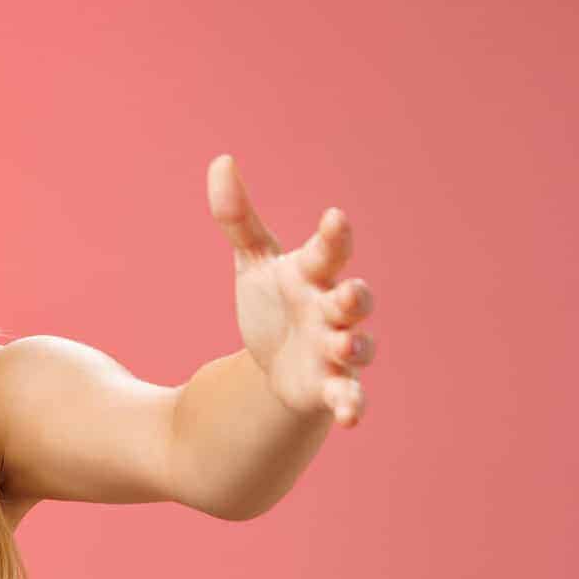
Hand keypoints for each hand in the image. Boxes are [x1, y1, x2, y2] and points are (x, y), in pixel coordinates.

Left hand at [207, 155, 376, 426]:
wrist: (276, 359)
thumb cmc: (274, 300)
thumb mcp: (253, 261)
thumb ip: (238, 217)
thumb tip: (221, 161)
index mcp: (315, 274)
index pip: (329, 250)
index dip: (333, 236)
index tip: (334, 218)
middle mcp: (332, 310)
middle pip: (354, 300)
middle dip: (353, 297)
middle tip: (346, 293)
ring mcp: (335, 349)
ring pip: (357, 347)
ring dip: (354, 347)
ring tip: (344, 347)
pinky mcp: (329, 386)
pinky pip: (348, 394)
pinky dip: (352, 403)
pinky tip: (350, 417)